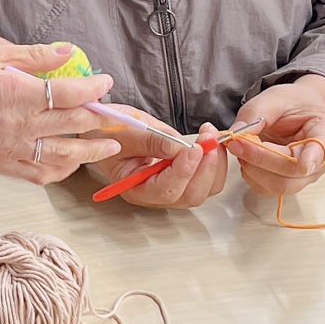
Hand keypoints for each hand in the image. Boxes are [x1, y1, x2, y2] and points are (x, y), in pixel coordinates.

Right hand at [0, 43, 121, 184]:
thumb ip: (33, 55)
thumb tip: (68, 51)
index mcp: (15, 94)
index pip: (69, 92)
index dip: (93, 87)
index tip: (105, 81)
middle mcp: (17, 125)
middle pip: (74, 124)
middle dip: (101, 118)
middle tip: (118, 114)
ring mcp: (10, 149)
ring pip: (64, 155)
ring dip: (92, 151)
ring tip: (109, 146)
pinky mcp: (2, 166)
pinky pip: (41, 173)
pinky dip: (62, 170)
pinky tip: (73, 162)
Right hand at [84, 106, 227, 208]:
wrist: (109, 128)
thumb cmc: (109, 132)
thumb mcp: (125, 132)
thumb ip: (151, 141)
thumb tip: (180, 148)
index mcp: (135, 188)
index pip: (165, 190)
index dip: (183, 171)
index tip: (194, 149)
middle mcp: (155, 194)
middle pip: (190, 195)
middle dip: (205, 169)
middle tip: (209, 140)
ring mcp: (171, 187)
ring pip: (204, 189)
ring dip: (214, 164)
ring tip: (211, 135)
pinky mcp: (183, 176)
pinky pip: (207, 178)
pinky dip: (215, 161)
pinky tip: (211, 140)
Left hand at [224, 75, 324, 194]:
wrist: (302, 111)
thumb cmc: (295, 103)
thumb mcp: (277, 97)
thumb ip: (257, 112)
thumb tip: (237, 132)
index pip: (322, 151)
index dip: (312, 159)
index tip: (303, 164)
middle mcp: (320, 161)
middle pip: (292, 173)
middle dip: (260, 159)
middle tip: (236, 143)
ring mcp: (305, 176)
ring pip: (279, 185)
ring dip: (253, 169)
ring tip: (240, 147)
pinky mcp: (288, 182)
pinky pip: (268, 188)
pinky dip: (251, 175)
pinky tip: (247, 157)